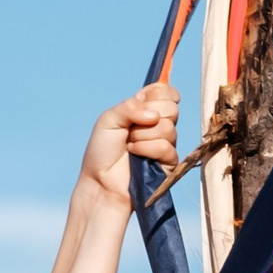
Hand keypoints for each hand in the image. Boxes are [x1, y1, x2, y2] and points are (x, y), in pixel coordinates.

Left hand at [79, 82, 181, 210]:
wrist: (101, 181)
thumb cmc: (102, 151)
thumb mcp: (108, 119)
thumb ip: (130, 107)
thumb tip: (154, 115)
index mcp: (146, 110)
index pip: (166, 91)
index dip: (157, 94)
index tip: (141, 103)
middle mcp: (159, 124)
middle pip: (171, 108)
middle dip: (147, 118)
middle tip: (130, 130)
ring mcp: (165, 143)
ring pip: (168, 128)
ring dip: (143, 136)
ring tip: (129, 145)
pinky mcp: (168, 162)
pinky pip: (166, 147)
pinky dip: (146, 149)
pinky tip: (135, 154)